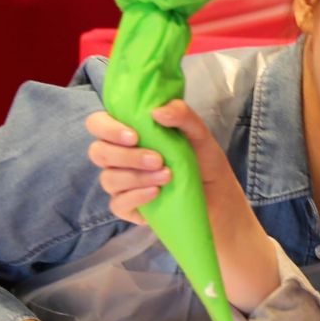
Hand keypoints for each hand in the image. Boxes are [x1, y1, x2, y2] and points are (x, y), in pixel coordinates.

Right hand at [86, 101, 271, 307]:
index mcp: (131, 135)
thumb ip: (182, 116)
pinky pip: (117, 204)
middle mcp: (122, 158)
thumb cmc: (207, 165)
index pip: (99, 124)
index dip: (107, 127)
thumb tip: (156, 111)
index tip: (134, 135)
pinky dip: (135, 197)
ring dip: (136, 176)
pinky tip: (156, 194)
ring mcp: (124, 185)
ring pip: (108, 178)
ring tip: (167, 176)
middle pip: (98, 152)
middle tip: (157, 159)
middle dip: (126, 155)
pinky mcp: (130, 209)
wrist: (221, 202)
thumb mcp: (201, 136)